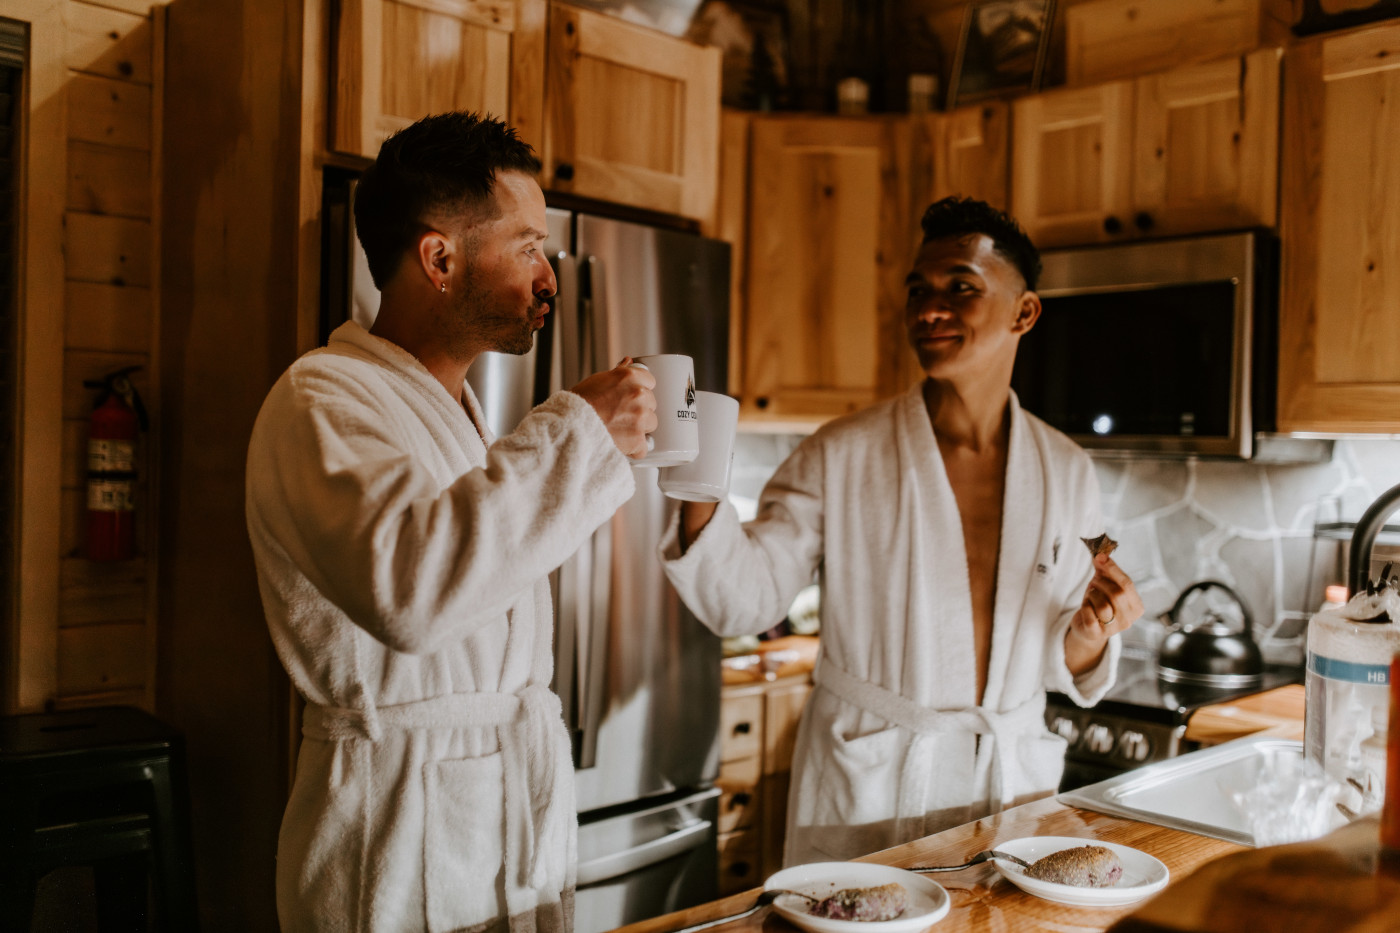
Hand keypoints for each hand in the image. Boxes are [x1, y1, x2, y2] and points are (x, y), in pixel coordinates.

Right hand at [571, 358, 657, 458]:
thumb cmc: (579, 405)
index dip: (639, 390)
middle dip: (640, 409)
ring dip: (639, 427)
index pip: (650, 381)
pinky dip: (635, 448)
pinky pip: (645, 446)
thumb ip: (618, 373)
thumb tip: (629, 362)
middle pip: (651, 403)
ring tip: (619, 429)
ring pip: (651, 423)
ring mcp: (640, 417)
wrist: (570, 427)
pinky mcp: (638, 439)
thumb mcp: (597, 381)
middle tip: (620, 414)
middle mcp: (638, 395)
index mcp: (629, 377)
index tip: (630, 397)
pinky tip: (622, 444)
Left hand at [1065, 553, 1143, 674]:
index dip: (1113, 569)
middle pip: (1118, 594)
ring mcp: (1113, 629)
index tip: (1100, 557)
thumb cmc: (1099, 603)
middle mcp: (1128, 620)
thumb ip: (1103, 569)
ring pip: (1104, 606)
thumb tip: (1100, 555)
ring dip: (1093, 595)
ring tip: (1091, 595)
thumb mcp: (1103, 585)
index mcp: (1136, 606)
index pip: (1128, 584)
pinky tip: (1086, 606)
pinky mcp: (1096, 634)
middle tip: (1094, 581)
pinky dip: (1085, 606)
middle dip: (1102, 583)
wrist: (1087, 627)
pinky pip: (1090, 616)